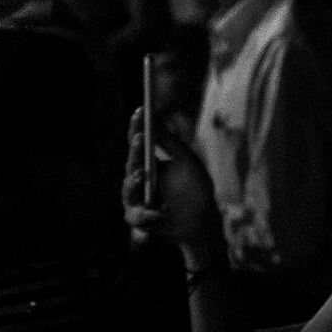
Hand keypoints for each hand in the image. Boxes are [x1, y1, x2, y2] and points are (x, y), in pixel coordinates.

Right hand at [121, 106, 220, 250]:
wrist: (203, 220)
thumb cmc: (194, 188)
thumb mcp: (186, 161)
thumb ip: (169, 142)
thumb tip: (153, 117)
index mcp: (148, 163)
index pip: (137, 143)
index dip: (136, 126)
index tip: (141, 111)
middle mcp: (138, 180)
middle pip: (130, 164)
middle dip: (135, 152)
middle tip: (140, 139)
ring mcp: (137, 200)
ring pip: (128, 191)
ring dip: (133, 184)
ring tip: (141, 176)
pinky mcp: (141, 220)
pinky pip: (137, 217)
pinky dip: (149, 215)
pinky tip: (162, 213)